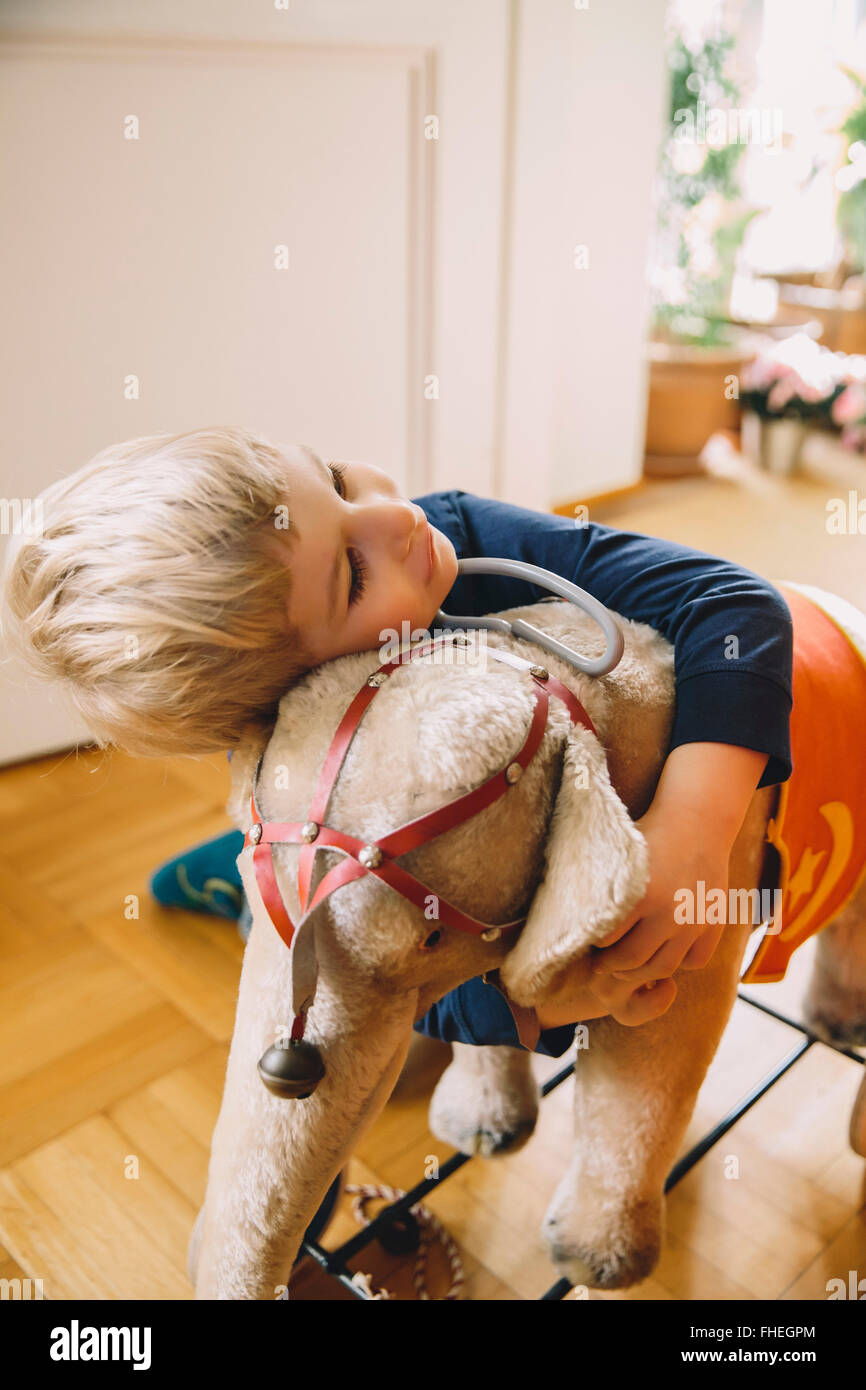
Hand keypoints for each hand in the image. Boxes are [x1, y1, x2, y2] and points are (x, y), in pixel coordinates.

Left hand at [586, 800, 731, 1017]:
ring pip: (663, 968)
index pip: (606, 940)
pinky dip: (679, 963)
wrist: (696, 821)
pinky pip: (694, 961)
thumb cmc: (648, 835)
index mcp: (641, 895)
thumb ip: (594, 886)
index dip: (594, 943)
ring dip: (642, 972)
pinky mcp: (714, 923)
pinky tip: (665, 951)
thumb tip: (560, 915)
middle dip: (612, 965)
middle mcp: (670, 913)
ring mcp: (695, 922)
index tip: (588, 941)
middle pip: (632, 961)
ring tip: (628, 965)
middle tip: (602, 963)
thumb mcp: (617, 857)